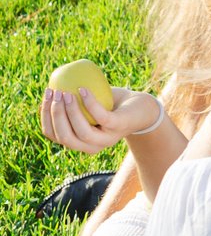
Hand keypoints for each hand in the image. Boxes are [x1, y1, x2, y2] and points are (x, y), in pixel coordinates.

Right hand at [40, 85, 159, 153]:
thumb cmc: (109, 106)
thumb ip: (70, 103)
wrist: (141, 108)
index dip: (44, 117)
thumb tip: (49, 91)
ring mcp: (107, 138)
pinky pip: (101, 118)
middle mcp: (92, 145)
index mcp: (79, 141)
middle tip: (55, 93)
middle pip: (65, 136)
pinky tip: (83, 90)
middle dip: (55, 115)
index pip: (53, 135)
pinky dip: (90, 104)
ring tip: (67, 92)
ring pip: (82, 132)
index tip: (45, 97)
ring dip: (70, 111)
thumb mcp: (86, 107)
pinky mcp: (119, 127)